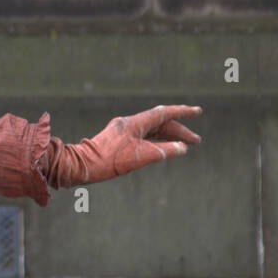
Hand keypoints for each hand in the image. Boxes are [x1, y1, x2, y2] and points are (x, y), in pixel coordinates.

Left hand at [52, 104, 201, 186]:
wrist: (81, 165)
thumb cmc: (108, 161)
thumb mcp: (141, 157)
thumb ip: (163, 151)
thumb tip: (182, 148)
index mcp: (133, 123)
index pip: (163, 113)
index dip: (182, 112)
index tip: (197, 111)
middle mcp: (128, 124)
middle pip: (158, 123)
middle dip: (178, 131)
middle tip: (196, 140)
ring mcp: (121, 131)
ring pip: (150, 131)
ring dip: (168, 137)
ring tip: (184, 146)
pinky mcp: (117, 140)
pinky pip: (142, 137)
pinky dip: (156, 142)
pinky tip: (162, 149)